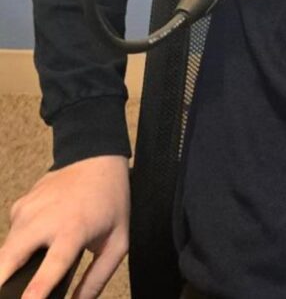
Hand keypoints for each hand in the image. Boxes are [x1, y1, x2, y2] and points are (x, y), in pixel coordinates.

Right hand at [0, 155, 129, 298]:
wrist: (97, 157)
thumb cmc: (111, 202)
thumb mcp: (118, 240)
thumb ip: (97, 277)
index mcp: (74, 229)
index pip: (52, 264)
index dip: (37, 288)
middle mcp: (46, 218)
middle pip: (9, 258)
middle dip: (1, 281)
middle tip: (7, 292)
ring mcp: (28, 210)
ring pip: (4, 251)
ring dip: (8, 267)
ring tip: (23, 275)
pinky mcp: (19, 205)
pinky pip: (11, 234)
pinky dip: (17, 245)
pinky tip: (36, 241)